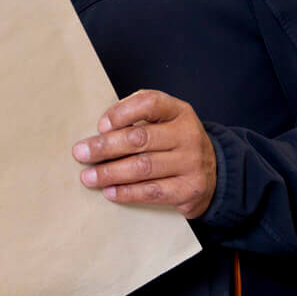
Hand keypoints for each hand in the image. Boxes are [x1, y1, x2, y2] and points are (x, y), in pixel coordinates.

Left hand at [73, 89, 215, 220]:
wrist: (215, 173)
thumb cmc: (176, 143)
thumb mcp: (166, 121)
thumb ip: (138, 116)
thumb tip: (102, 130)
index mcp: (179, 111)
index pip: (149, 103)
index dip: (121, 112)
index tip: (100, 126)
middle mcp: (188, 135)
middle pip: (140, 138)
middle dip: (105, 147)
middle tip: (81, 153)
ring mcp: (191, 163)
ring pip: (143, 167)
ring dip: (110, 173)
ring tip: (88, 177)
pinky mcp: (189, 189)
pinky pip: (152, 191)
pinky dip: (127, 192)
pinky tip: (109, 192)